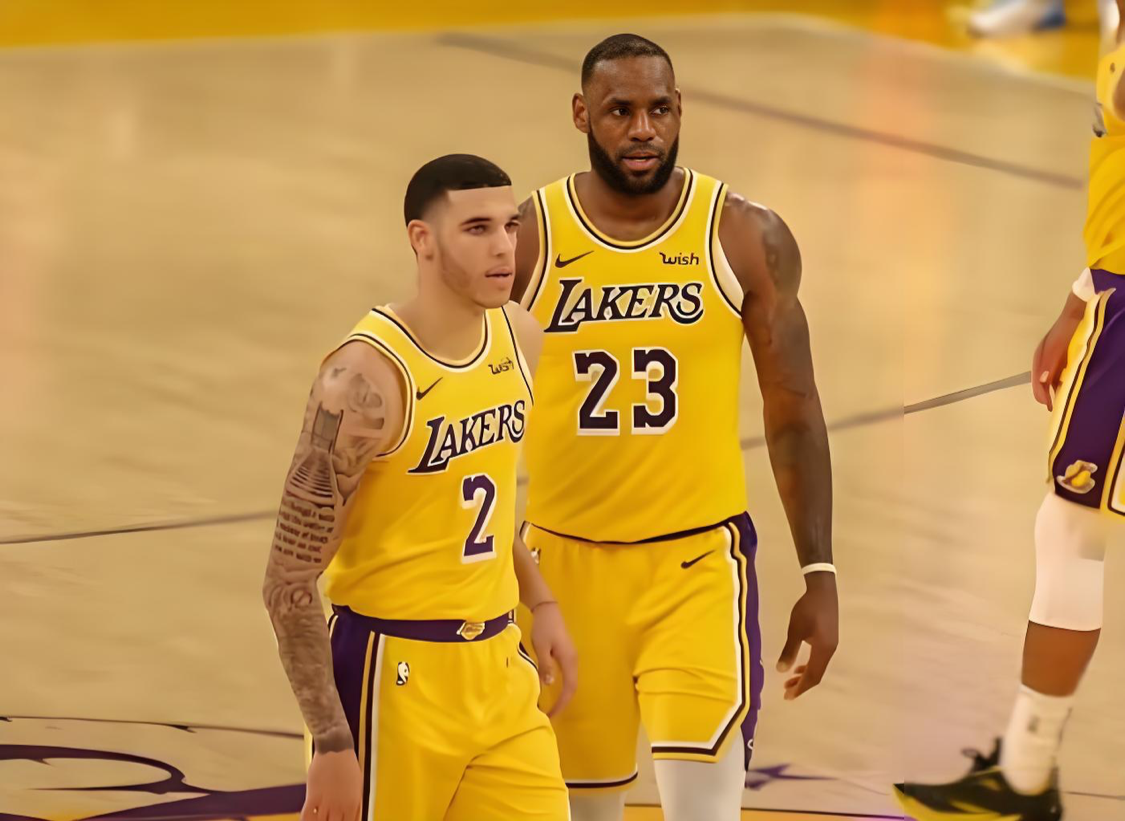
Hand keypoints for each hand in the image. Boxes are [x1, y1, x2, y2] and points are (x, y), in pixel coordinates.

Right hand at [302, 748, 361, 820]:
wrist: (335, 748)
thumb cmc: (348, 764)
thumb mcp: (358, 785)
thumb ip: (355, 802)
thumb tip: (353, 815)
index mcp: (353, 804)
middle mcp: (339, 806)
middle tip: (328, 819)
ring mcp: (325, 802)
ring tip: (319, 818)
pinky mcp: (313, 796)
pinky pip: (307, 816)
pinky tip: (307, 819)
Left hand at [530, 601, 577, 716]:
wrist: (548, 610)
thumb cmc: (544, 627)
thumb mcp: (541, 647)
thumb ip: (546, 665)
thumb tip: (550, 685)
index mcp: (569, 660)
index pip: (569, 687)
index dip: (562, 702)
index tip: (552, 714)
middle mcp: (573, 660)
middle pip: (572, 686)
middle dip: (563, 702)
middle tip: (551, 714)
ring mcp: (571, 657)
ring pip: (570, 681)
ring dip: (563, 694)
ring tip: (551, 705)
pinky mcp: (566, 654)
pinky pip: (567, 674)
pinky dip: (562, 685)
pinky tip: (553, 689)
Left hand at [777, 573, 837, 700]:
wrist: (822, 590)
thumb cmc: (808, 609)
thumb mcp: (795, 630)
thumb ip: (789, 650)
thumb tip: (781, 671)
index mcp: (823, 650)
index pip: (813, 676)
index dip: (801, 688)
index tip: (788, 696)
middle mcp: (830, 650)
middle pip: (817, 674)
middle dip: (802, 684)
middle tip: (786, 691)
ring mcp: (831, 644)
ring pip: (818, 666)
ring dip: (804, 674)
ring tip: (789, 680)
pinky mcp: (829, 638)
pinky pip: (819, 658)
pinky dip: (808, 664)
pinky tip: (799, 664)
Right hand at [1032, 300, 1084, 410]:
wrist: (1079, 311)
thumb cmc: (1066, 328)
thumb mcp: (1056, 346)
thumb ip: (1048, 362)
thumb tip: (1042, 380)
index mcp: (1039, 357)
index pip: (1037, 382)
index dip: (1042, 395)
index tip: (1049, 406)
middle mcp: (1044, 359)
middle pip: (1042, 382)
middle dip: (1046, 395)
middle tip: (1054, 408)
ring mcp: (1053, 358)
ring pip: (1050, 378)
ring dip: (1053, 389)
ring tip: (1060, 401)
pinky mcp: (1062, 356)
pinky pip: (1059, 373)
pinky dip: (1061, 382)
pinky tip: (1068, 386)